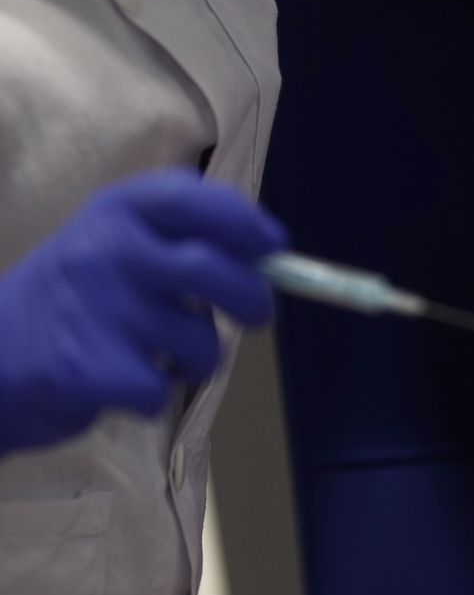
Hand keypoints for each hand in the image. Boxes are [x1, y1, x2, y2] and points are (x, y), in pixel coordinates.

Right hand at [0, 169, 286, 454]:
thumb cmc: (78, 298)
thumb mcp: (117, 244)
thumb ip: (182, 241)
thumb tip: (271, 257)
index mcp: (116, 211)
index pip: (191, 200)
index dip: (243, 222)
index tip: (275, 244)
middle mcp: (105, 249)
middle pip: (212, 270)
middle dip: (252, 299)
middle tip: (259, 316)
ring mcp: (96, 308)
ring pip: (199, 341)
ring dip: (198, 357)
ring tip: (162, 354)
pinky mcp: (88, 367)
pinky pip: (164, 388)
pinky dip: (157, 394)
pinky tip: (126, 382)